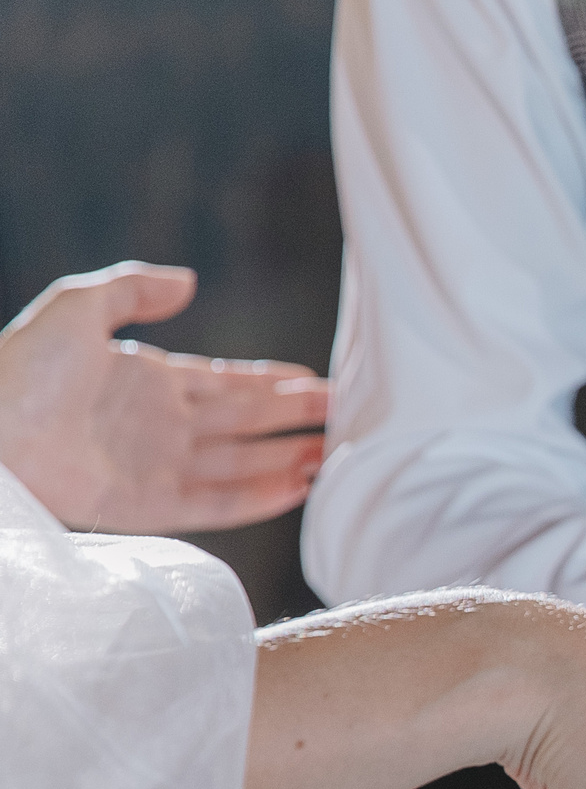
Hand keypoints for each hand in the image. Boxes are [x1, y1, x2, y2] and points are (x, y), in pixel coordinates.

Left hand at [0, 262, 328, 532]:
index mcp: (150, 380)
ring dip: (289, 462)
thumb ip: (134, 287)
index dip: (276, 384)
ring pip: (242, 466)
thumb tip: (191, 281)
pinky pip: (216, 505)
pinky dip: (259, 498)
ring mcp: (158, 468)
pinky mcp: (147, 507)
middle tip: (349, 419)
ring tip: (335, 456)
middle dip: (298, 422)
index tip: (321, 383)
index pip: (230, 384)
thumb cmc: (22, 365)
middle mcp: (162, 426)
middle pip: (248, 425)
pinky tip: (297, 488)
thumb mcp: (78, 305)